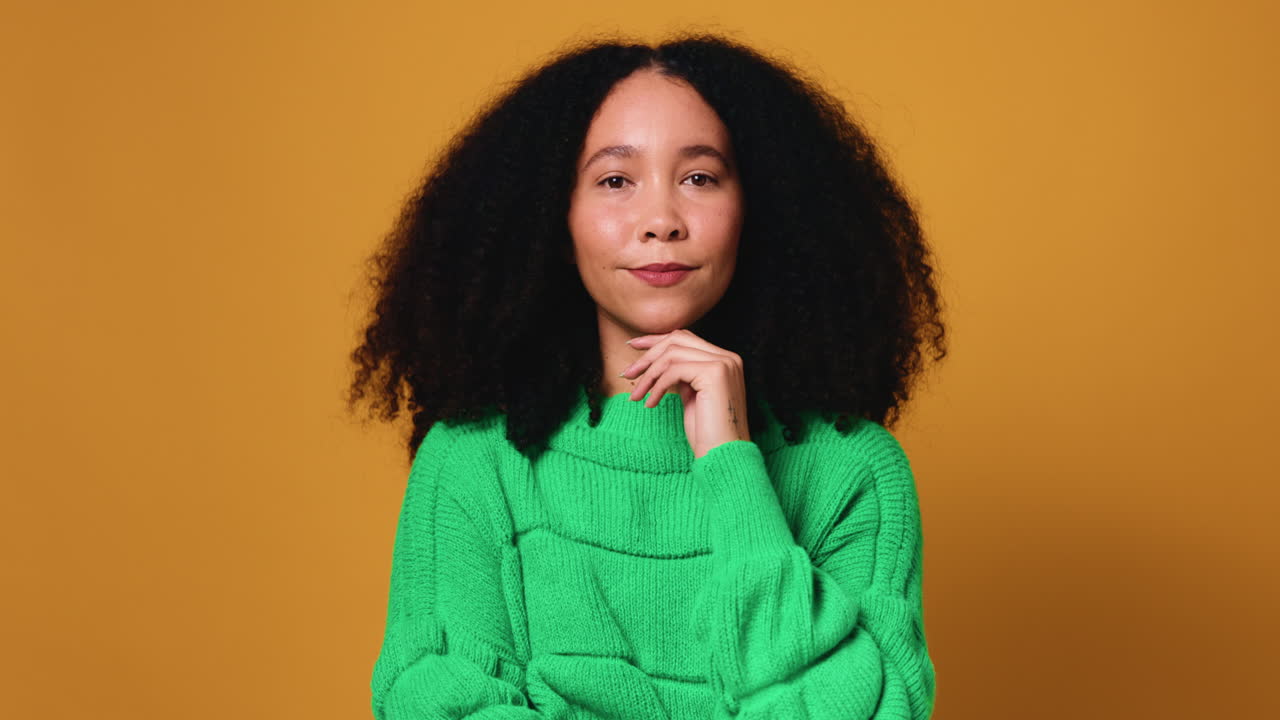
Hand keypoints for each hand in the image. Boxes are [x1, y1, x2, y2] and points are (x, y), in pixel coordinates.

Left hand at [619, 328, 750, 458]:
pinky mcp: (715, 373)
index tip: (633, 346)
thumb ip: (684, 375)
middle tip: (628, 373)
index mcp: (726, 360)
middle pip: (677, 340)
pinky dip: (656, 386)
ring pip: (672, 354)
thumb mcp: (693, 396)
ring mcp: (723, 363)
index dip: (656, 340)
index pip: (686, 337)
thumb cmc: (707, 433)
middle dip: (648, 355)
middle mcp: (728, 357)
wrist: (723, 456)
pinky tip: (650, 403)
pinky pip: (673, 371)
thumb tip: (658, 361)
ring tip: (636, 395)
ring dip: (648, 375)